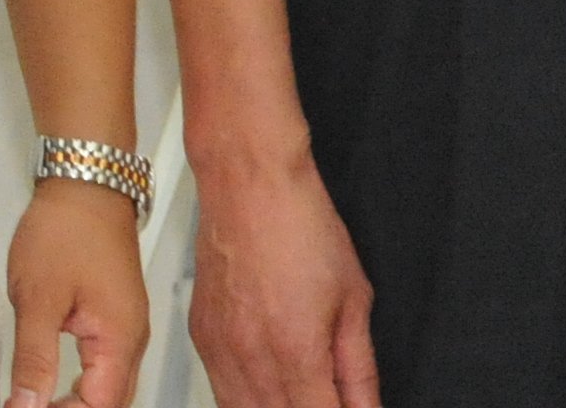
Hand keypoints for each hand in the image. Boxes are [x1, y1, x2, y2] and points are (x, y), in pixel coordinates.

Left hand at [7, 178, 149, 407]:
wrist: (85, 183)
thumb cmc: (65, 229)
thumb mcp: (38, 297)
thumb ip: (34, 357)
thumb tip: (26, 405)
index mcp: (119, 341)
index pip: (100, 406)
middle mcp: (132, 340)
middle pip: (111, 402)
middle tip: (28, 407)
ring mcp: (127, 328)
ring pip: (111, 387)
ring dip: (79, 401)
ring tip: (37, 402)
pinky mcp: (117, 316)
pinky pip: (107, 365)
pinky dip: (84, 382)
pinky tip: (57, 382)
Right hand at [187, 151, 377, 407]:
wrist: (248, 179)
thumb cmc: (299, 223)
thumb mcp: (354, 299)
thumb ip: (360, 368)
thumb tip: (365, 407)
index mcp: (295, 350)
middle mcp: (250, 356)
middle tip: (327, 398)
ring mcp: (218, 348)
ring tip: (301, 395)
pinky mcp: (200, 336)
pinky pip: (220, 391)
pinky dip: (245, 401)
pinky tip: (268, 391)